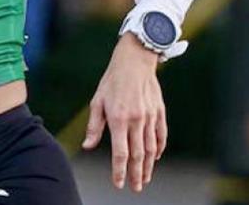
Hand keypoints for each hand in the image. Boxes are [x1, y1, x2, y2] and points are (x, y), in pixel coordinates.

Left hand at [82, 34, 165, 191]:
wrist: (135, 61)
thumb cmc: (112, 81)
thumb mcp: (97, 101)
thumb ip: (94, 126)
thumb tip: (88, 146)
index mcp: (118, 118)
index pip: (120, 152)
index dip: (119, 171)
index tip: (118, 183)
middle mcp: (136, 120)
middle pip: (137, 155)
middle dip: (136, 174)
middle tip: (136, 188)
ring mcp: (150, 116)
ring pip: (151, 148)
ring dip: (148, 166)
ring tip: (145, 178)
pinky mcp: (159, 112)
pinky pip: (161, 135)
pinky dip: (159, 149)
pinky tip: (155, 158)